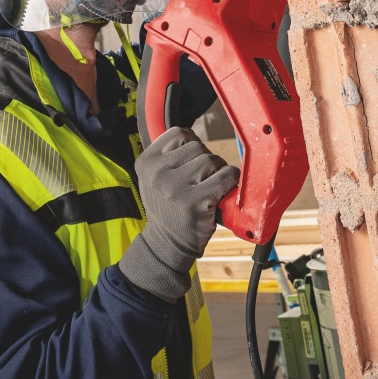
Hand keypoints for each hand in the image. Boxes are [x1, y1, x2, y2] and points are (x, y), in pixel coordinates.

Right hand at [118, 127, 239, 300]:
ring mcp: (176, 187)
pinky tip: (221, 194)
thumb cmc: (167, 208)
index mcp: (146, 163)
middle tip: (201, 181)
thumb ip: (167, 156)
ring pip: (213, 160)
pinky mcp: (196, 201)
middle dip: (206, 161)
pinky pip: (226, 176)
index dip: (192, 144)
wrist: (166, 245)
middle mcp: (158, 173)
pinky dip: (230, 182)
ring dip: (218, 172)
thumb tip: (192, 135)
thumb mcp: (154, 178)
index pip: (179, 133)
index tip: (192, 162)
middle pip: (199, 146)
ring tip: (209, 189)